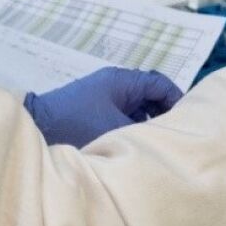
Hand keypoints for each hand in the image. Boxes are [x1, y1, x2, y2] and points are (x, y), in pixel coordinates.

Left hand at [23, 67, 183, 147]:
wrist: (38, 127)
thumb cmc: (76, 124)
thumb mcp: (114, 128)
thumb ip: (143, 128)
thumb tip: (164, 137)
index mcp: (123, 81)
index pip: (161, 84)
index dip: (177, 100)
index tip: (188, 121)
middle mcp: (116, 85)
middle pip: (152, 95)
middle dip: (165, 114)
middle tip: (176, 135)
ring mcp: (106, 97)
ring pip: (139, 107)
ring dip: (150, 123)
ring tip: (160, 142)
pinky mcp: (97, 110)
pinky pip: (125, 115)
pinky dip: (135, 127)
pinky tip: (139, 145)